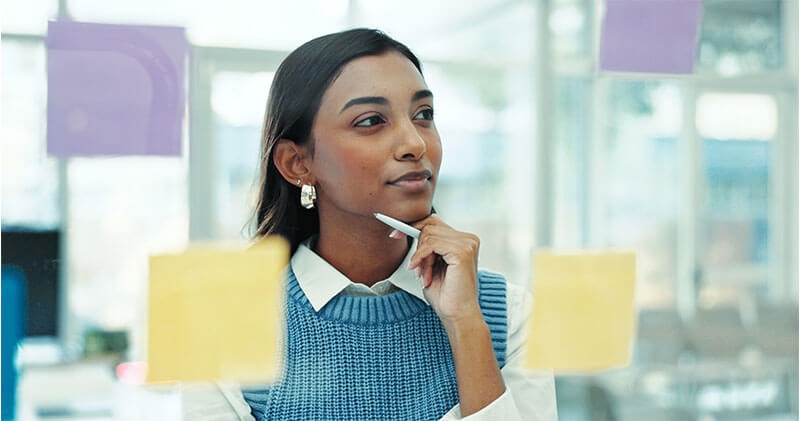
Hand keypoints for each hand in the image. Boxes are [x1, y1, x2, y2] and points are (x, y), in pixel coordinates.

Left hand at [406, 214, 482, 328]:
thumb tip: (414, 230)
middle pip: (430, 225)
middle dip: (417, 245)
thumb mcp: (432, 266)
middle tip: (413, 265)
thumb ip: (428, 248)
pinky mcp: (462, 251)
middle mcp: (468, 239)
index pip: (435, 222)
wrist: (458, 315)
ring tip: (424, 275)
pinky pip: (431, 244)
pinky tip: (421, 272)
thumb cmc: (446, 296)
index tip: (395, 233)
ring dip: (421, 257)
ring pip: (429, 235)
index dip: (414, 226)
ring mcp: (467, 243)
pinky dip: (421, 258)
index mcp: (463, 241)